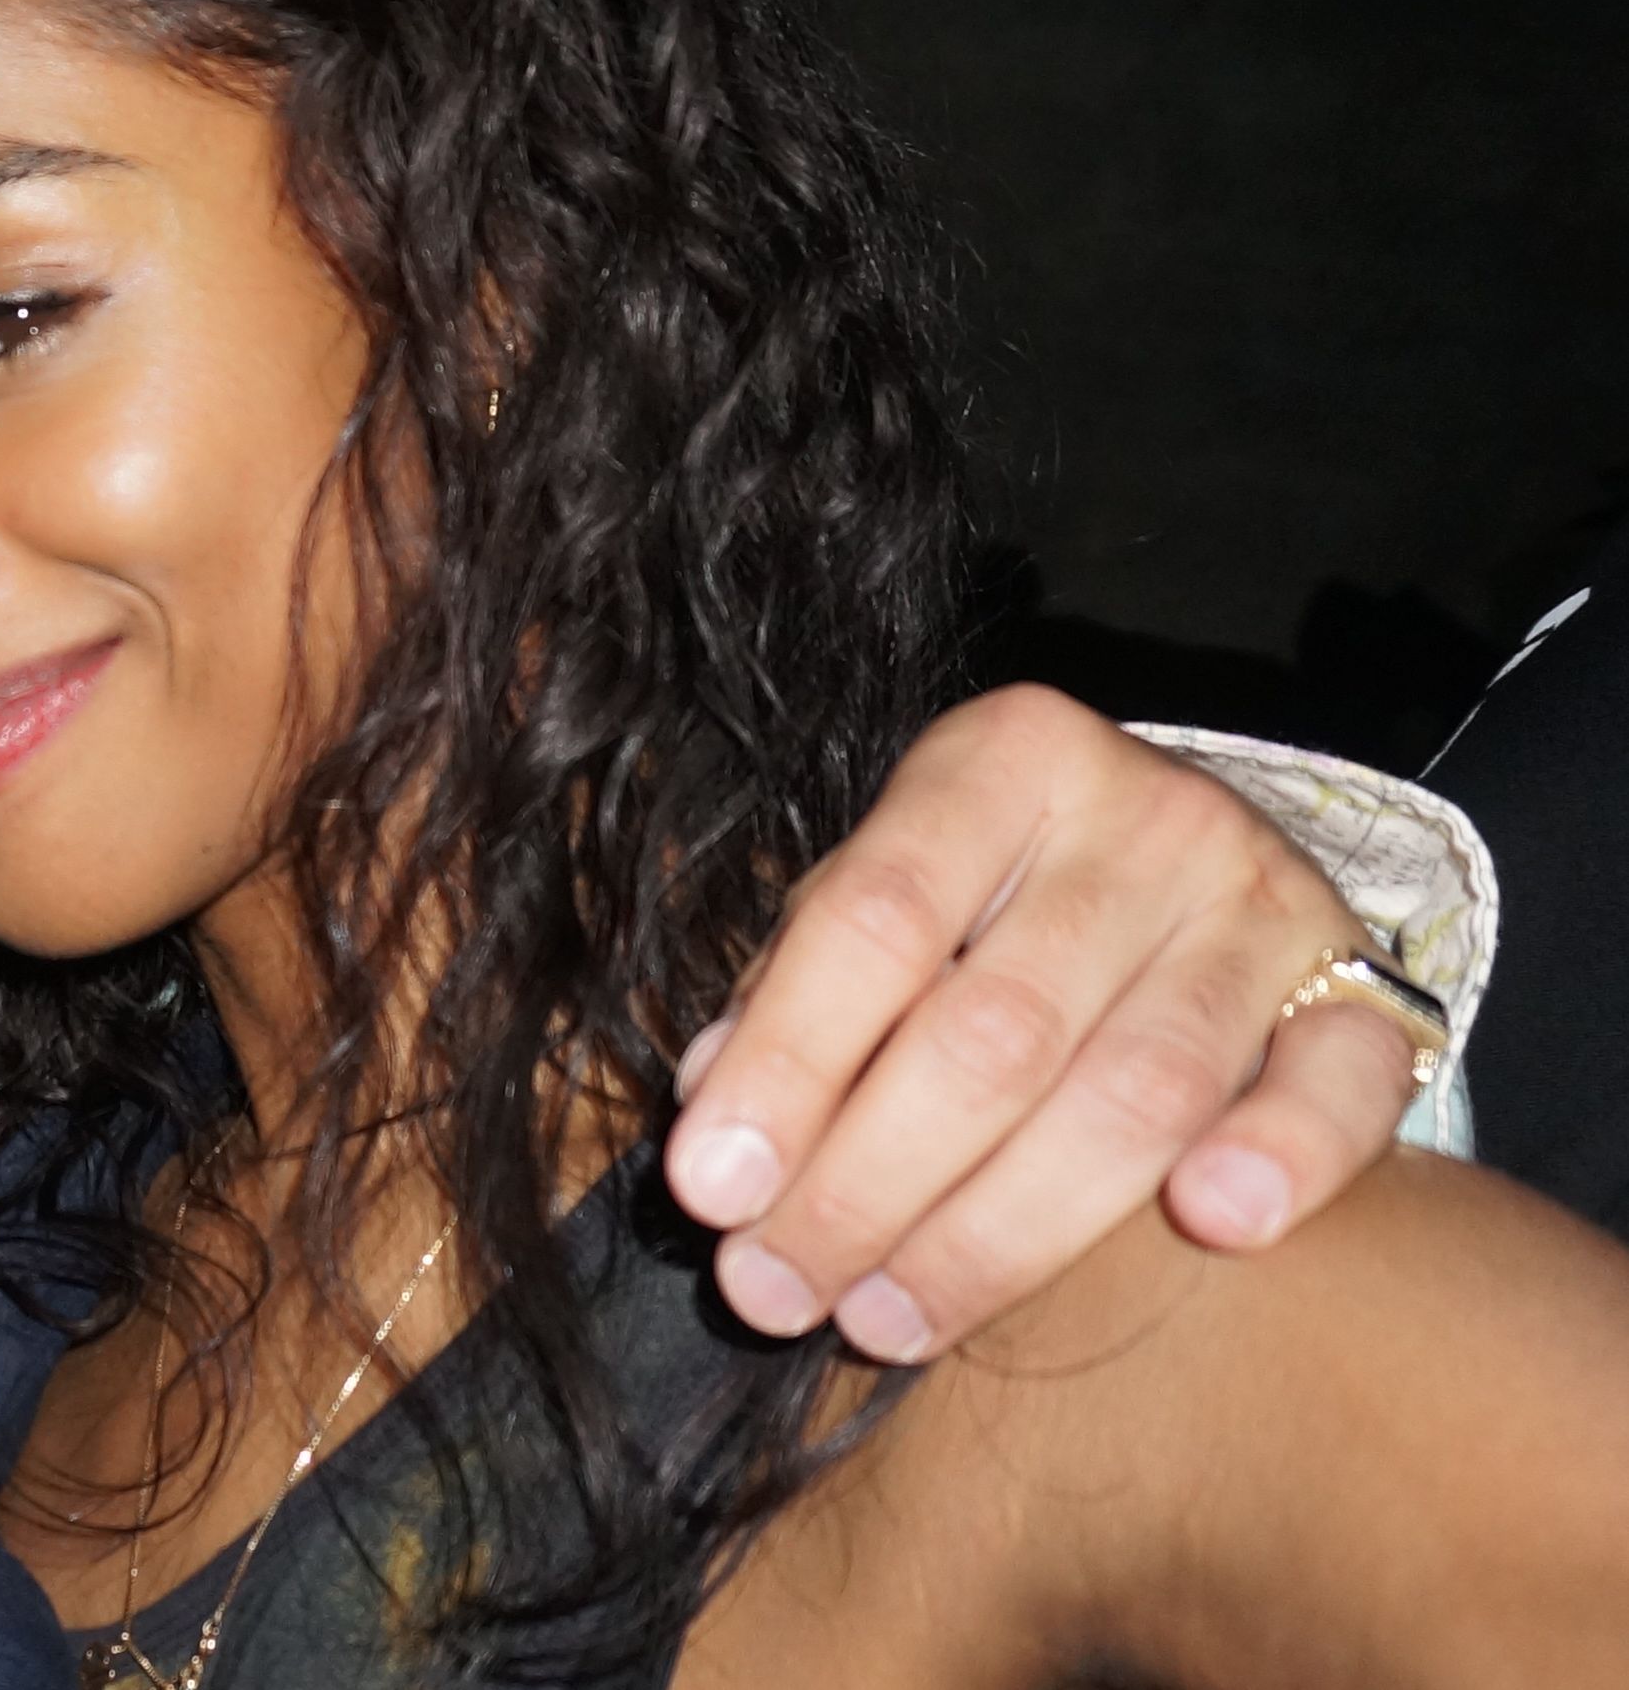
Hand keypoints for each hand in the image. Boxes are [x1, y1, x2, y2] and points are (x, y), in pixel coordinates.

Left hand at [667, 683, 1417, 1361]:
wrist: (1200, 859)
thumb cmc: (999, 896)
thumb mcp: (893, 892)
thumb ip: (803, 982)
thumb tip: (715, 1102)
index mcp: (1002, 758)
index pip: (873, 918)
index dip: (785, 1063)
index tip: (709, 1189)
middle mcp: (1145, 814)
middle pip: (996, 1028)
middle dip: (868, 1183)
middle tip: (776, 1288)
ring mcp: (1268, 902)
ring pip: (1137, 1090)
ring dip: (1002, 1232)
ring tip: (888, 1318)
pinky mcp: (1366, 993)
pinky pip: (1342, 1087)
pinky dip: (1280, 1159)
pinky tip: (1210, 1228)